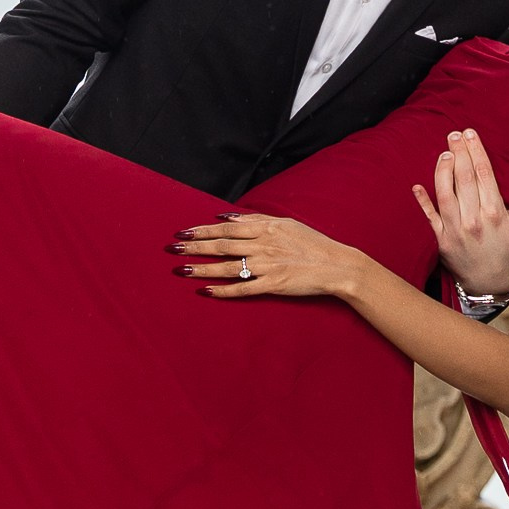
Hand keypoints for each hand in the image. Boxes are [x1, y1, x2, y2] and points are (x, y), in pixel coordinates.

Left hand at [170, 211, 367, 301]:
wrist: (336, 265)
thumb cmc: (311, 243)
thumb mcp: (285, 223)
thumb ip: (255, 219)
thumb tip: (225, 216)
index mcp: (266, 228)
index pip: (226, 228)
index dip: (202, 230)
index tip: (183, 232)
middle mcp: (264, 245)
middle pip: (221, 246)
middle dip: (194, 248)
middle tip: (172, 249)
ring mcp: (268, 266)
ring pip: (227, 267)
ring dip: (202, 269)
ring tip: (180, 271)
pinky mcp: (273, 285)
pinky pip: (243, 289)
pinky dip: (223, 291)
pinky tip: (206, 292)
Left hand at [412, 127, 508, 301]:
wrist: (490, 281)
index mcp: (495, 214)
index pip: (484, 174)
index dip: (477, 151)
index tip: (471, 134)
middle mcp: (474, 220)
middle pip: (464, 179)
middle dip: (459, 153)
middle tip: (454, 134)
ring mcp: (455, 230)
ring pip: (445, 194)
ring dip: (442, 170)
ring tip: (444, 152)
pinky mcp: (441, 240)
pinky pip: (429, 217)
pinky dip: (422, 202)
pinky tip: (416, 185)